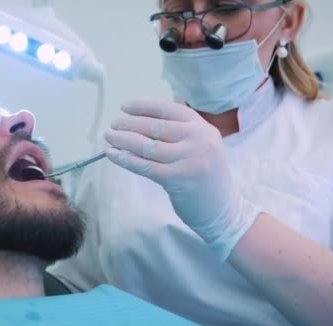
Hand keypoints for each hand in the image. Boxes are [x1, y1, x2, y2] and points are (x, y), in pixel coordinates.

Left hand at [104, 100, 260, 259]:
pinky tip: (113, 154)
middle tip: (113, 125)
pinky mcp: (177, 178)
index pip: (169, 110)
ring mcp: (189, 158)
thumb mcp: (202, 146)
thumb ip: (179, 132)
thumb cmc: (206, 177)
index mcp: (203, 127)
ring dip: (123, 140)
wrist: (223, 210)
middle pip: (155, 126)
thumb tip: (140, 121)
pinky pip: (145, 166)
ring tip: (109, 137)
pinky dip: (126, 159)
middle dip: (129, 124)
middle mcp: (198, 139)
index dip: (144, 107)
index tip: (124, 107)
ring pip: (147, 145)